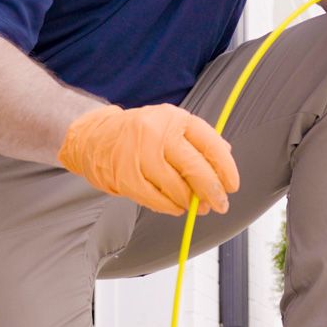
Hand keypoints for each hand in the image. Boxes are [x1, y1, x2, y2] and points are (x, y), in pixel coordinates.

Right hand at [57, 104, 239, 215]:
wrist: (94, 136)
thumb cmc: (138, 133)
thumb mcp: (171, 124)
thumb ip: (199, 139)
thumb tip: (226, 158)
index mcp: (175, 118)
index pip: (210, 144)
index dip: (225, 168)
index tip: (232, 186)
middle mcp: (158, 134)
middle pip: (195, 168)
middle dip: (212, 192)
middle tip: (220, 204)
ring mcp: (140, 155)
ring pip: (177, 188)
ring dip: (191, 202)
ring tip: (195, 206)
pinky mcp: (126, 177)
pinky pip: (156, 200)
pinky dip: (171, 207)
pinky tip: (176, 207)